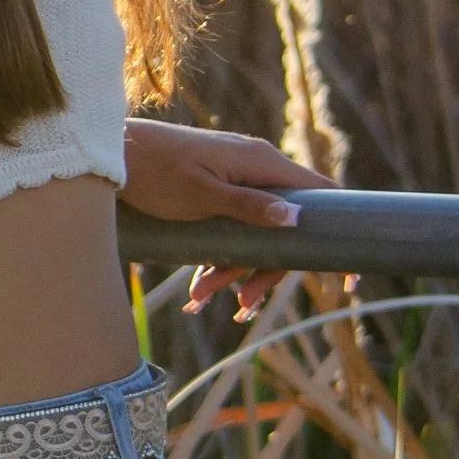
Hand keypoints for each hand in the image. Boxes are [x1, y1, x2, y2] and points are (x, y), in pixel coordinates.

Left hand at [121, 119, 326, 318]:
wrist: (111, 151)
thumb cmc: (154, 172)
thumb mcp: (202, 196)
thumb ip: (249, 208)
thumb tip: (297, 218)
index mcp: (263, 163)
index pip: (323, 197)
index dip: (339, 236)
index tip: (348, 281)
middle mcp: (258, 168)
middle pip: (287, 228)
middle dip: (265, 271)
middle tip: (241, 307)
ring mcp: (239, 178)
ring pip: (258, 233)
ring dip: (235, 270)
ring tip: (198, 297)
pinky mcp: (220, 188)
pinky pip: (236, 228)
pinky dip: (221, 256)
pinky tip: (198, 282)